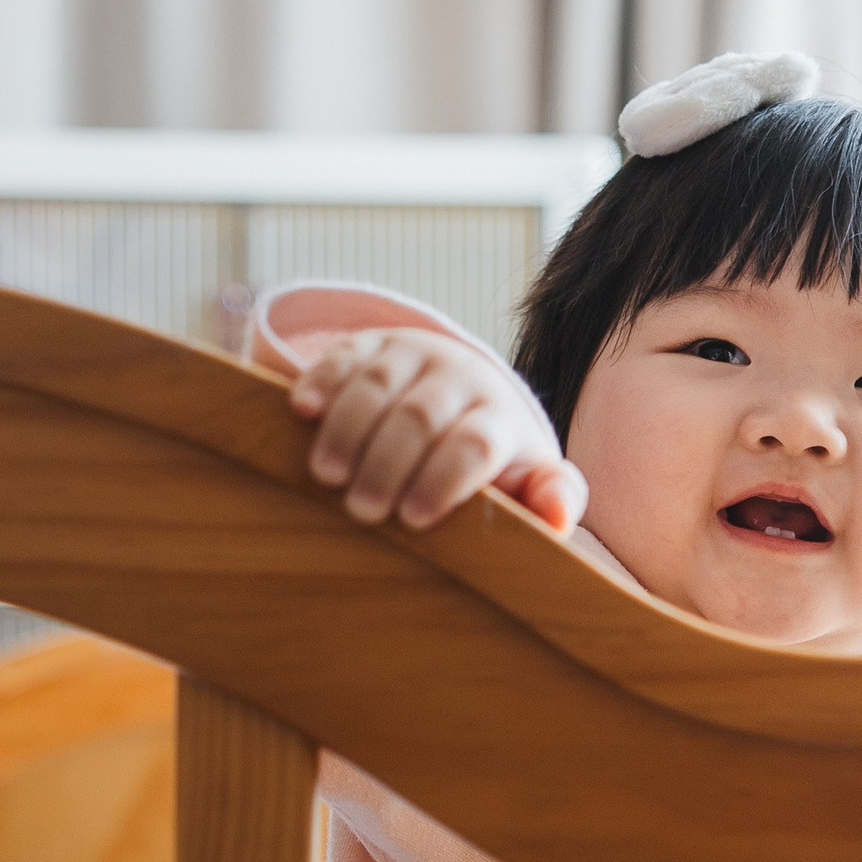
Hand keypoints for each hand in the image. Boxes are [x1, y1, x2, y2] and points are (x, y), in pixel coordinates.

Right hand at [273, 327, 588, 535]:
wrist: (464, 396)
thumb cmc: (491, 462)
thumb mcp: (527, 481)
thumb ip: (549, 500)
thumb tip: (558, 517)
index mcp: (499, 417)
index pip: (475, 444)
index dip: (445, 480)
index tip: (414, 518)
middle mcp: (460, 375)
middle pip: (420, 417)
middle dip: (389, 464)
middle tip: (363, 511)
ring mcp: (413, 353)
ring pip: (378, 384)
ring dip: (348, 429)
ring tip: (327, 476)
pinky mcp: (370, 343)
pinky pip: (343, 355)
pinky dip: (321, 380)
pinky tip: (302, 410)